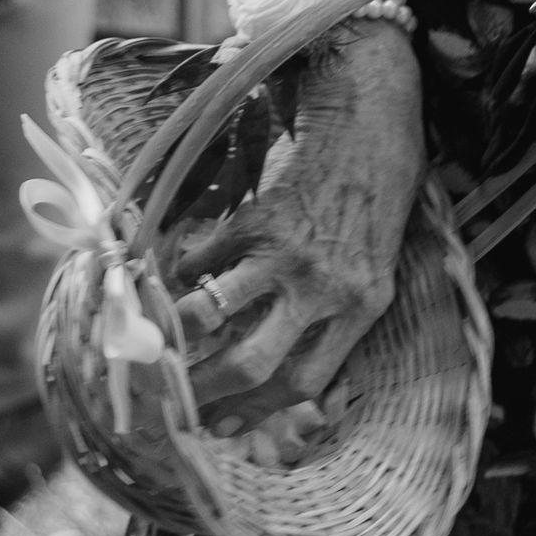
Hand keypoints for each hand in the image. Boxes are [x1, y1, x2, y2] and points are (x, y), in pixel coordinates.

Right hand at [170, 22, 423, 431]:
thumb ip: (341, 305)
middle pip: (253, 366)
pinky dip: (181, 273)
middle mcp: (329, 287)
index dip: (256, 411)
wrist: (374, 110)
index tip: (222, 425)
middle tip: (173, 403)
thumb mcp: (379, 256)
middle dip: (204, 393)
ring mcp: (291, 253)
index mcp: (366, 304)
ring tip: (154, 344)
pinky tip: (175, 274)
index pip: (306, 382)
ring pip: (213, 317)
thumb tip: (286, 355)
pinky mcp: (259, 217)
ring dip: (176, 338)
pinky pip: (203, 262)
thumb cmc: (381, 184)